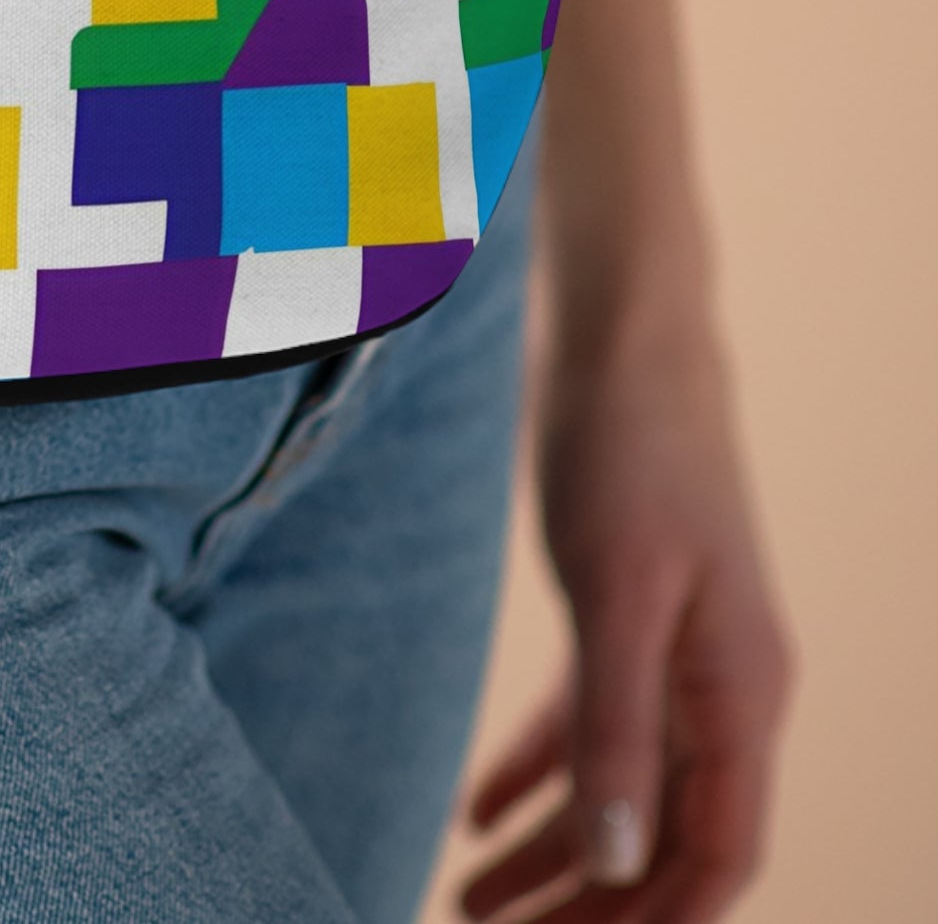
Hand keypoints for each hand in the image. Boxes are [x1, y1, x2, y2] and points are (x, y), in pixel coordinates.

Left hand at [460, 301, 793, 922]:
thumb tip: (620, 866)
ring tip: (463, 901)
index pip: (717, 855)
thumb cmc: (630, 451)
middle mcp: (720, 686)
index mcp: (743, 693)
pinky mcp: (625, 612)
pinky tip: (475, 813)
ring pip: (619, 787)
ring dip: (550, 854)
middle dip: (586, 906)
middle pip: (661, 837)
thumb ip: (618, 725)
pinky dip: (536, 772)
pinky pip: (587, 723)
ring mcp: (675, 650)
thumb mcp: (618, 591)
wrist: (624, 339)